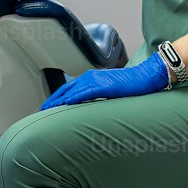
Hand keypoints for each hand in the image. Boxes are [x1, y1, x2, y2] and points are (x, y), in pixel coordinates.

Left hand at [40, 52, 170, 109]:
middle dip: (53, 99)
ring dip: (58, 100)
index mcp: (91, 78)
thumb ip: (98, 96)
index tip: (48, 106)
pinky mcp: (102, 86)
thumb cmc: (131, 85)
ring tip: (48, 109)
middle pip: (66, 89)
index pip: (69, 88)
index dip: (57, 97)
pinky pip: (83, 93)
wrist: (145, 77)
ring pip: (71, 91)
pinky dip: (72, 98)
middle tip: (42, 110)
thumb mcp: (110, 91)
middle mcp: (90, 77)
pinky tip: (64, 104)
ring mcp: (95, 80)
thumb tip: (90, 107)